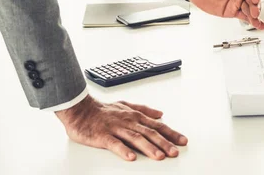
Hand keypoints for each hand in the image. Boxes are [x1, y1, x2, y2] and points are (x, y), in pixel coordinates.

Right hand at [55, 95, 186, 160]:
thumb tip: (160, 113)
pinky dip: (123, 150)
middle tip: (175, 152)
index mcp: (135, 116)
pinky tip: (131, 157)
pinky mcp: (103, 136)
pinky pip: (114, 144)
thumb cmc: (103, 110)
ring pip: (135, 138)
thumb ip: (144, 110)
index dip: (171, 133)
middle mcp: (129, 122)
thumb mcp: (126, 106)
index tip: (183, 141)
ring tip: (159, 156)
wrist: (80, 109)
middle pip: (150, 133)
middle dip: (164, 143)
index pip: (157, 126)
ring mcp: (116, 129)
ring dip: (148, 148)